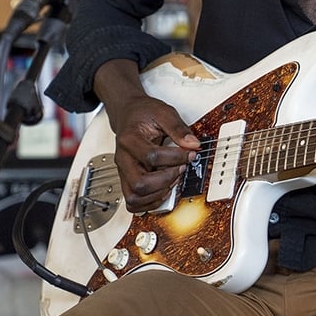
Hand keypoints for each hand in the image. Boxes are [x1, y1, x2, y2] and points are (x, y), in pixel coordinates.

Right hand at [104, 92, 200, 213]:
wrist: (127, 114)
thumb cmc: (142, 114)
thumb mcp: (163, 112)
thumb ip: (178, 128)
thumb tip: (193, 144)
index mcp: (129, 139)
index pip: (151, 156)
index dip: (175, 158)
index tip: (189, 153)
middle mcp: (123, 158)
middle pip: (139, 184)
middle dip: (166, 180)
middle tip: (180, 169)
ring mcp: (123, 171)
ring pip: (134, 197)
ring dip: (158, 194)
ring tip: (172, 180)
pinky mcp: (127, 179)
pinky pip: (133, 202)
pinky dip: (149, 203)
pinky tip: (163, 190)